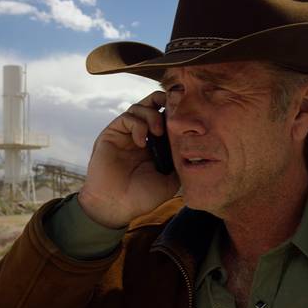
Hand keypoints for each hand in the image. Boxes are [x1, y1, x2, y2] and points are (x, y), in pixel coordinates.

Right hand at [78, 91, 179, 227]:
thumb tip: (195, 145)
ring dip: (152, 115)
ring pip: (140, 107)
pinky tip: (141, 141)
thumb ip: (181, 161)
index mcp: (156, 144)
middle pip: (153, 104)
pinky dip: (137, 125)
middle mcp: (141, 135)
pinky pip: (127, 118)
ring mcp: (126, 134)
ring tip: (157, 132)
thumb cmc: (143, 197)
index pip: (167, 118)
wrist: (117, 206)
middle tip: (173, 113)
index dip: (176, 113)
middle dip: (164, 102)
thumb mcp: (171, 180)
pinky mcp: (112, 134)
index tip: (188, 117)